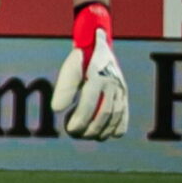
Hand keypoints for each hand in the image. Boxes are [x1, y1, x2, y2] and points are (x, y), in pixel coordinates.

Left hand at [54, 4, 129, 139]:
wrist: (100, 46)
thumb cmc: (81, 58)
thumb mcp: (70, 68)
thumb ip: (64, 88)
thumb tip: (56, 109)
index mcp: (97, 76)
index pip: (89, 103)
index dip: (80, 118)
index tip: (69, 128)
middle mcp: (113, 83)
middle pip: (104, 112)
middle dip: (89, 127)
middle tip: (75, 134)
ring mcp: (121, 89)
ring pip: (116, 115)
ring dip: (103, 130)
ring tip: (88, 136)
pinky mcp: (125, 94)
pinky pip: (125, 113)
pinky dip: (118, 127)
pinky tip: (108, 135)